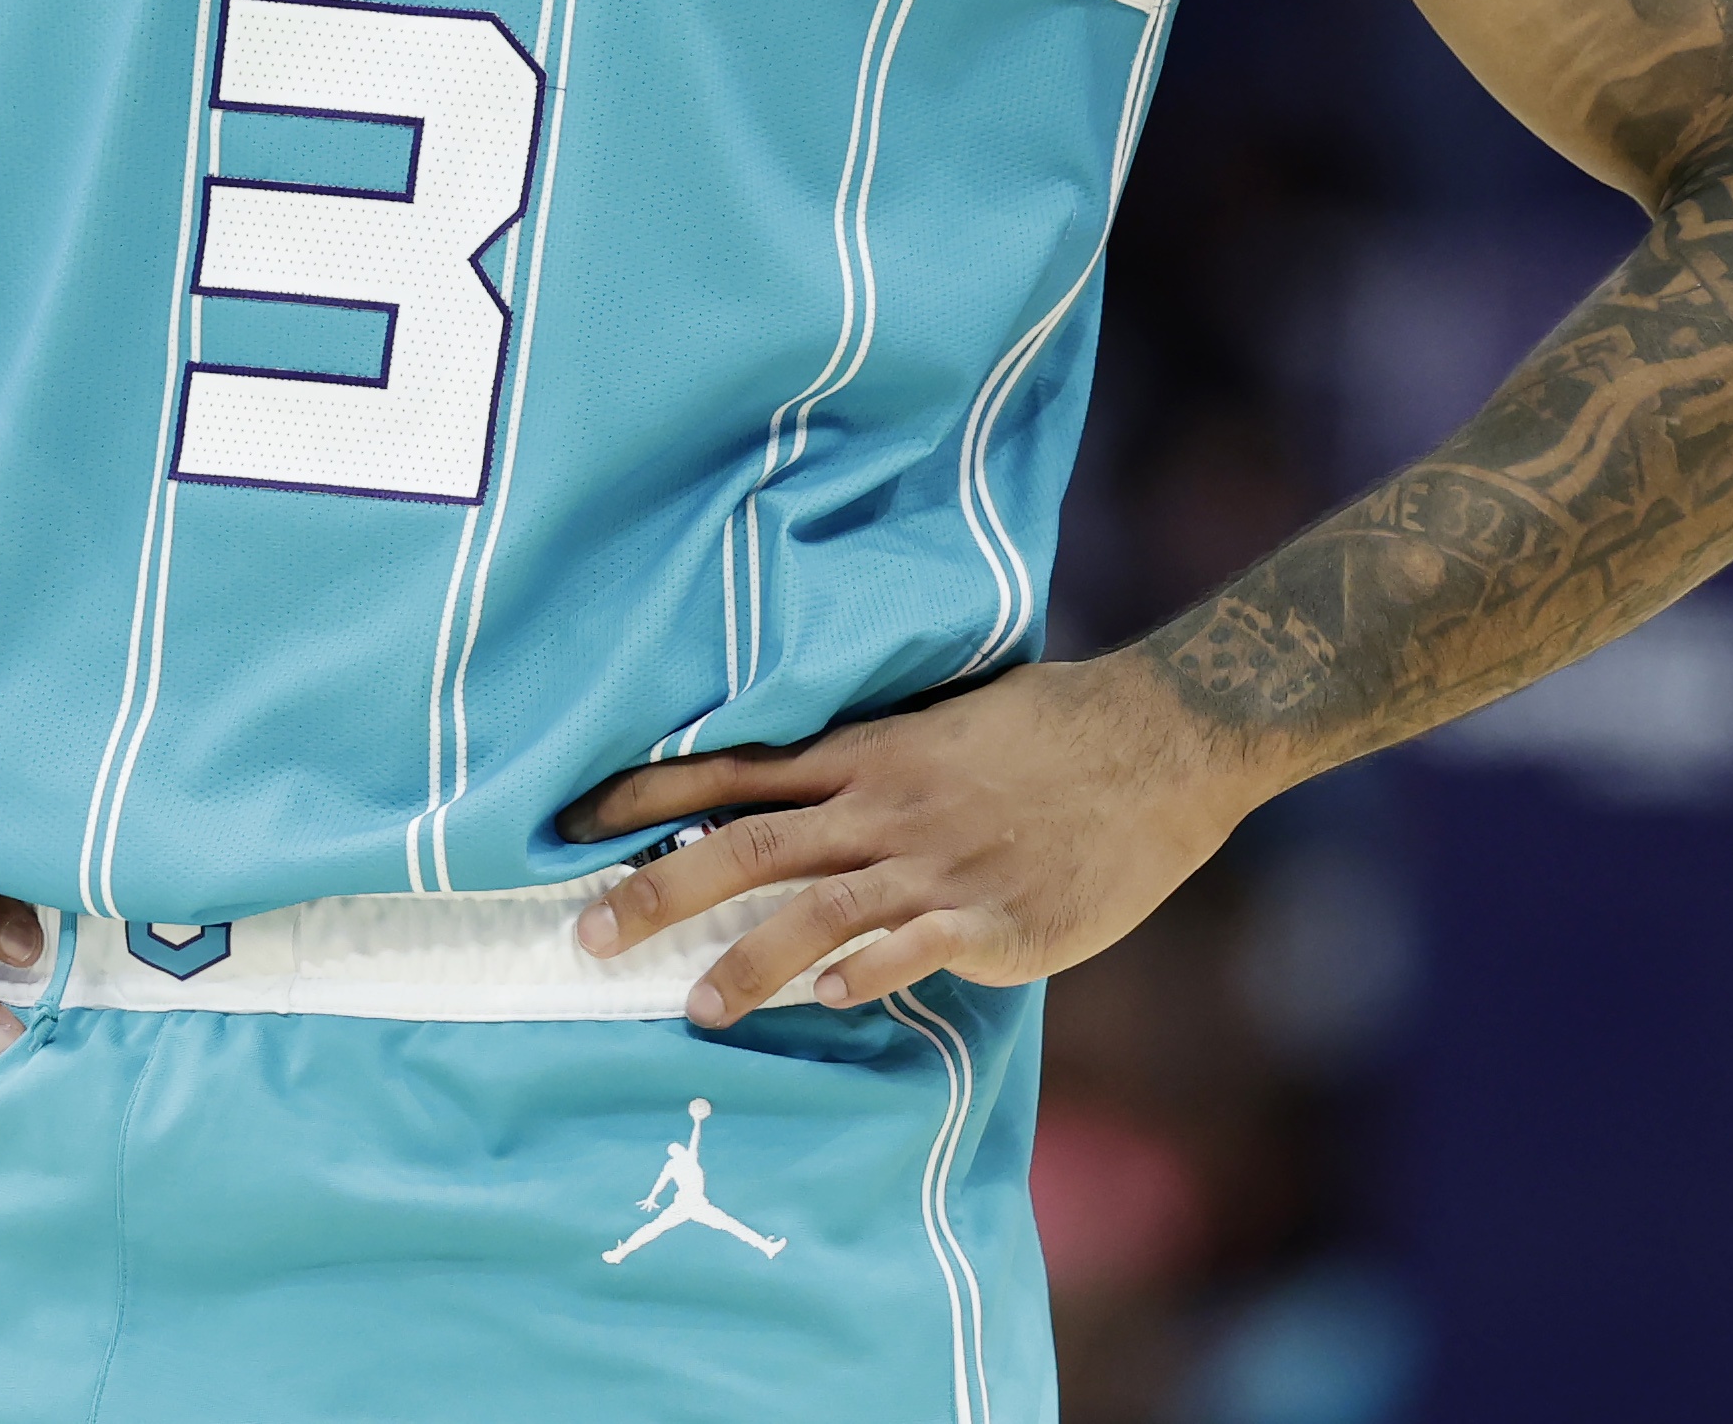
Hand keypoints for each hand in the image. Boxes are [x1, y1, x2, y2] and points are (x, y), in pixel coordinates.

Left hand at [562, 654, 1262, 1028]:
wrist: (1160, 739)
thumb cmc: (1052, 730)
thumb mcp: (944, 725)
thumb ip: (869, 764)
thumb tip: (800, 792)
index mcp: (867, 754)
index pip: (733, 772)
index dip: (648, 798)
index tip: (572, 824)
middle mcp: (885, 805)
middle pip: (748, 845)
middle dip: (660, 890)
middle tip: (588, 934)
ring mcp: (938, 862)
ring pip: (817, 910)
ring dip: (747, 960)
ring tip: (692, 1007)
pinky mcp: (995, 915)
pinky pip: (915, 945)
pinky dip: (867, 973)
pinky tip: (829, 1002)